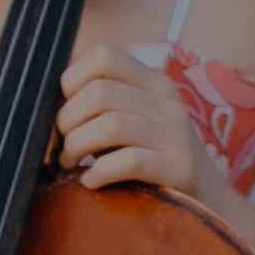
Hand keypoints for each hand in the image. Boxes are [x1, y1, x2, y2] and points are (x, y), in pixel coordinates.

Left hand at [53, 48, 205, 197]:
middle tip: (63, 148)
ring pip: (110, 125)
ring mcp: (176, 132)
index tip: (65, 109)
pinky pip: (128, 160)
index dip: (71, 80)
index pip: (104, 55)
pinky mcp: (179, 166)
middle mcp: (167, 100)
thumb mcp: (136, 120)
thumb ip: (103, 105)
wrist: (208, 200)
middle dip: (67, 122)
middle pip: (99, 93)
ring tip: (71, 164)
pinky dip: (99, 172)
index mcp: (153, 81)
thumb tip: (46, 104)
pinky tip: (91, 181)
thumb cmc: (154, 159)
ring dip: (78, 147)